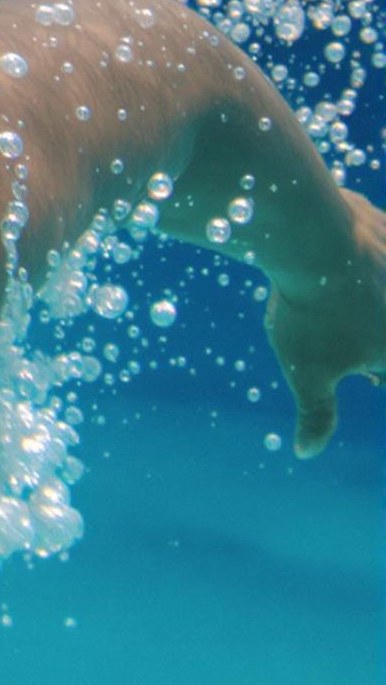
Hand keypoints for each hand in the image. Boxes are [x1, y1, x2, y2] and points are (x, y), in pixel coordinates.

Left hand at [264, 188, 385, 457]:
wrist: (310, 232)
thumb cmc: (311, 309)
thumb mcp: (308, 370)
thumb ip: (317, 414)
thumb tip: (306, 452)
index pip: (385, 373)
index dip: (375, 375)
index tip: (369, 380)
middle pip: (381, 329)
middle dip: (371, 347)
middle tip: (362, 366)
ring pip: (380, 292)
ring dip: (369, 303)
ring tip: (344, 310)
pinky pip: (379, 252)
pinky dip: (366, 265)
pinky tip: (343, 265)